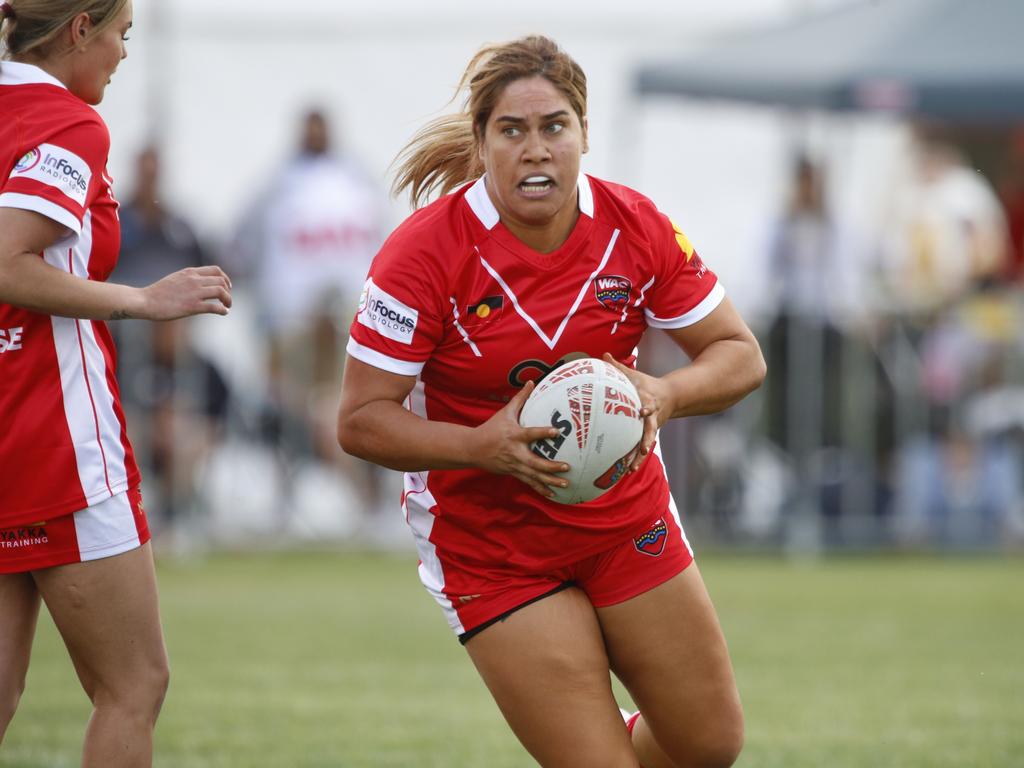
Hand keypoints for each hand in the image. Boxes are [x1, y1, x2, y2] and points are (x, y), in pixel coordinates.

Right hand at [134, 266, 232, 319]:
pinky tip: (224, 312)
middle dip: (228, 290)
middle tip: (227, 299)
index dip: (225, 278)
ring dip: (228, 299)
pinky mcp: (192, 306)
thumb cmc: (157, 293)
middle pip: (221, 281)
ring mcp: (194, 293)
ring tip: (227, 306)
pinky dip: (223, 310)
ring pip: (221, 292)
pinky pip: (215, 307)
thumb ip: (188, 279)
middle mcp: (194, 280)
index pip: (216, 270)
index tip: (227, 286)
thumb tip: (199, 285)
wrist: (145, 301)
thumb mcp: (175, 279)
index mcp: (190, 272)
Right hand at [470, 380, 569, 497]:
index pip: (530, 434)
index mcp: (514, 435)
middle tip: (567, 467)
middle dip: (551, 466)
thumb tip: (532, 381)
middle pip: (535, 462)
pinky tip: (553, 494)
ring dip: (550, 481)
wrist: (473, 449)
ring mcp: (514, 465)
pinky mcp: (513, 473)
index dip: (543, 433)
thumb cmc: (491, 428)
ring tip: (565, 484)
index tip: (556, 431)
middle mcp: (515, 452)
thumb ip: (520, 398)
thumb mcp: (505, 412)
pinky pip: (529, 482)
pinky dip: (541, 489)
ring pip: (534, 476)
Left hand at [602, 353, 670, 473]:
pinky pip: (641, 449)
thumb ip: (618, 367)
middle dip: (647, 439)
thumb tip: (604, 355)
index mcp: (648, 401)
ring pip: (646, 443)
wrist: (671, 396)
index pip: (649, 405)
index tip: (643, 411)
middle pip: (651, 429)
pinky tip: (628, 471)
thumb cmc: (647, 384)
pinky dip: (636, 460)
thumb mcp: (634, 374)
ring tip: (631, 468)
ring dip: (639, 456)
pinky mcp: (648, 435)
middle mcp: (652, 417)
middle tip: (643, 449)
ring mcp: (652, 427)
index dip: (647, 408)